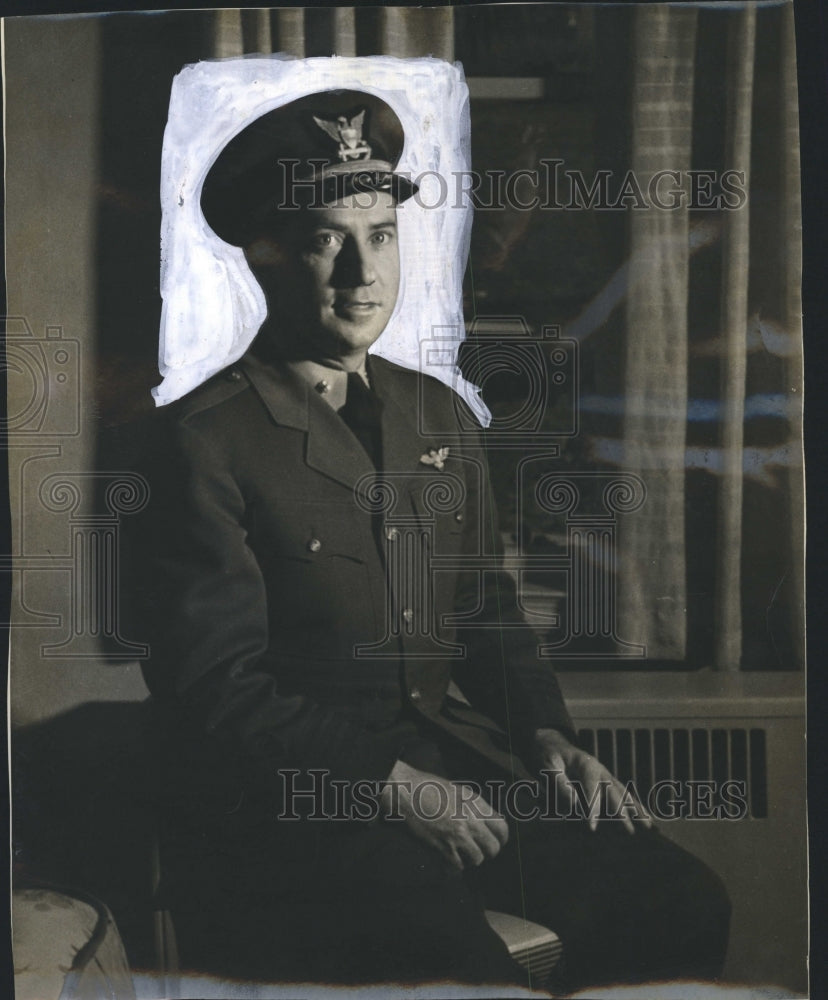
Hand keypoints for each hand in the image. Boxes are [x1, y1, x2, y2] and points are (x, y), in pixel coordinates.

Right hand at [380, 760, 508, 869]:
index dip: (500, 838)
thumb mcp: (456, 789)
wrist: (403, 792)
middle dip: (487, 851)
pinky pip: (458, 867)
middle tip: (478, 849)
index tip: (495, 841)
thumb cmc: (426, 787)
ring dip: (470, 858)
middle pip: (493, 848)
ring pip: (478, 859)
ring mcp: (457, 835)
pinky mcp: (443, 848)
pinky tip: (447, 856)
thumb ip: (474, 805)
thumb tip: (489, 820)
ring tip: (459, 851)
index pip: (502, 828)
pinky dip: (454, 865)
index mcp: (475, 802)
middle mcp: (470, 819)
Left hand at [535, 728, 651, 833]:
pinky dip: (635, 806)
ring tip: (648, 825)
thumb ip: (560, 784)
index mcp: (586, 764)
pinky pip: (624, 794)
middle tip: (629, 831)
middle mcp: (600, 769)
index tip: (592, 826)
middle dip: (621, 811)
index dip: (593, 807)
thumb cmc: (550, 757)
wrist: (555, 746)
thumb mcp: (549, 766)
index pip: (592, 787)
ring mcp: (606, 775)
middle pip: (613, 791)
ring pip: (624, 793)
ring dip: (635, 809)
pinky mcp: (607, 782)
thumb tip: (575, 805)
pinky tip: (646, 818)